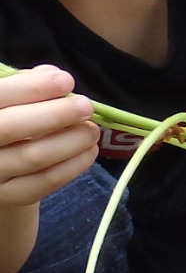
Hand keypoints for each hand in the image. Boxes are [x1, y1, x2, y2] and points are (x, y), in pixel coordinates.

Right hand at [0, 66, 99, 208]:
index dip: (32, 87)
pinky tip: (89, 150)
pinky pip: (46, 181)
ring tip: (91, 129)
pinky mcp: (10, 196)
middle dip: (54, 114)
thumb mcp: (10, 100)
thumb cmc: (8, 122)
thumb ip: (25, 84)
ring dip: (71, 139)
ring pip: (33, 156)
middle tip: (85, 106)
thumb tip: (53, 76)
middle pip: (9, 127)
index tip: (67, 81)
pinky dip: (74, 164)